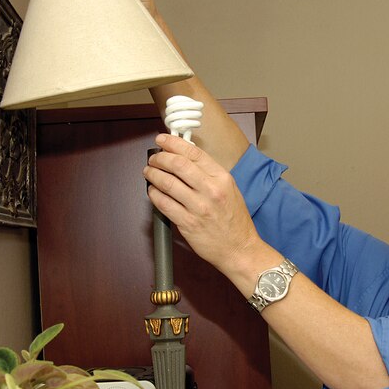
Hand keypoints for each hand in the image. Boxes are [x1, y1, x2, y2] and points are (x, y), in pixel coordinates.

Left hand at [143, 134, 261, 274]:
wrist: (239, 248)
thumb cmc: (234, 221)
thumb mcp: (229, 189)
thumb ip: (209, 174)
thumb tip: (185, 158)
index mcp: (222, 178)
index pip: (193, 153)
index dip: (173, 143)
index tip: (162, 139)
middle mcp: (211, 190)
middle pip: (177, 164)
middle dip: (160, 158)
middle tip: (153, 159)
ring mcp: (198, 207)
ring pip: (167, 183)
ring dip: (153, 175)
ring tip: (149, 173)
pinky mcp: (187, 223)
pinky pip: (164, 204)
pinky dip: (154, 195)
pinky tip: (153, 191)